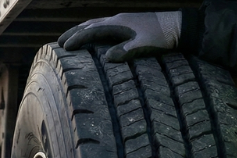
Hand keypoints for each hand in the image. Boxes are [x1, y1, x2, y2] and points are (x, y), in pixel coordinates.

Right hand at [58, 12, 182, 62]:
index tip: (65, 47)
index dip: (78, 39)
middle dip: (73, 32)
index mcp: (118, 24)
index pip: (92, 31)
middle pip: (89, 24)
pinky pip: (104, 26)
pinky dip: (92, 30)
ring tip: (71, 38)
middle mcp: (117, 19)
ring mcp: (122, 21)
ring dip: (81, 30)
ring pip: (96, 23)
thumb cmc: (161, 37)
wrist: (177, 26)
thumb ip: (125, 52)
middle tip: (58, 41)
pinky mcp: (127, 24)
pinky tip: (93, 36)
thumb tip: (106, 58)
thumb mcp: (143, 46)